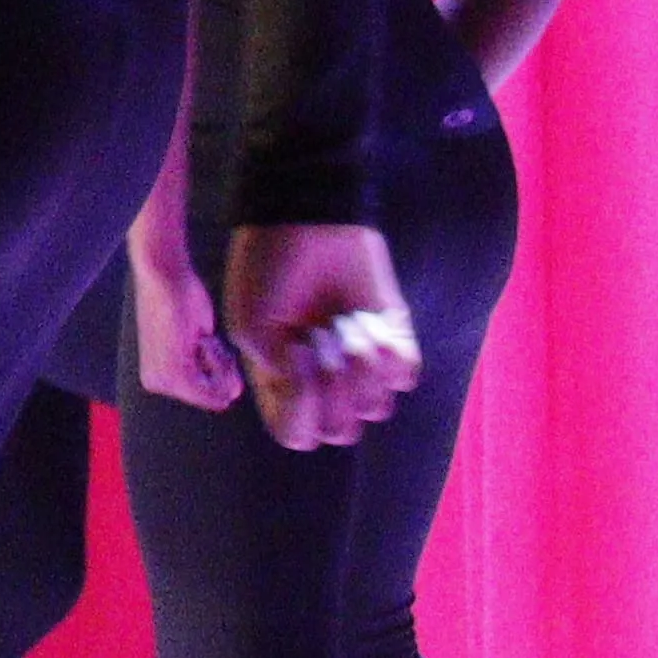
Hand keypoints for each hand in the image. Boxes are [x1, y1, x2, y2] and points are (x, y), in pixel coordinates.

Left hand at [129, 242, 241, 409]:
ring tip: (200, 335)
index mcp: (158, 377)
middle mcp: (155, 383)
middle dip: (222, 367)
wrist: (164, 276)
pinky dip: (219, 359)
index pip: (210, 395)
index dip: (222, 369)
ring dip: (220, 362)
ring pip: (219, 392)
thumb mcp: (198, 337)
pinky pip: (216, 384)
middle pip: (217, 396)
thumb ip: (210, 365)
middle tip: (205, 337)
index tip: (209, 341)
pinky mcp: (175, 375)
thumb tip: (234, 393)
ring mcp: (163, 382)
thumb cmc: (182, 298)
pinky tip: (201, 337)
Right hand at [219, 220, 416, 451]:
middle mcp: (321, 381)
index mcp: (281, 384)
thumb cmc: (267, 272)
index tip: (292, 363)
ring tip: (345, 324)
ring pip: (376, 407)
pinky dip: (390, 354)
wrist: (306, 222)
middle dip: (333, 390)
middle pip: (341, 430)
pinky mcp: (392, 338)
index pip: (297, 434)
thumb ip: (276, 377)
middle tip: (319, 340)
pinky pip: (406, 376)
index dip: (300, 413)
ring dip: (360, 365)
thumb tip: (311, 394)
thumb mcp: (251, 326)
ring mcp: (358, 362)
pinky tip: (370, 322)